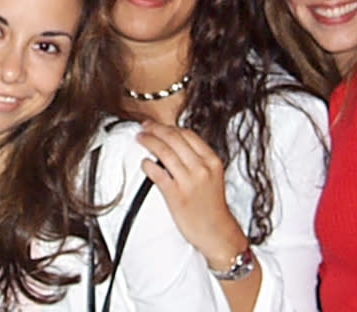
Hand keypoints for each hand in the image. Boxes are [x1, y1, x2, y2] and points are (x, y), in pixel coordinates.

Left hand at [136, 120, 248, 269]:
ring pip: (164, 152)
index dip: (169, 127)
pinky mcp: (176, 195)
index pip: (188, 134)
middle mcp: (201, 168)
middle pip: (174, 139)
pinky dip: (148, 165)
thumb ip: (199, 159)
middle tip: (144, 126)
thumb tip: (177, 142)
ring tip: (140, 138)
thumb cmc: (212, 206)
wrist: (216, 232)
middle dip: (156, 129)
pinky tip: (144, 162)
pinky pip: (158, 174)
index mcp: (212, 161)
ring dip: (149, 141)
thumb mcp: (213, 176)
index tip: (158, 125)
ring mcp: (189, 181)